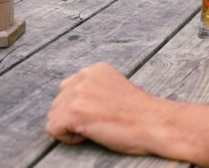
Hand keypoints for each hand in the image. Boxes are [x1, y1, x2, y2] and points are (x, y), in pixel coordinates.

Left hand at [46, 62, 163, 154]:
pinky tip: (87, 136)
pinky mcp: (74, 111)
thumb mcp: (116, 89)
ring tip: (94, 130)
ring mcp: (78, 93)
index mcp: (95, 69)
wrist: (155, 123)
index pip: (69, 88)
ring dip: (70, 127)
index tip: (98, 116)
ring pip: (54, 116)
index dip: (80, 107)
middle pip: (58, 102)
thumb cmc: (140, 114)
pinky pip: (53, 128)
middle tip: (96, 124)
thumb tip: (75, 102)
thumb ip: (95, 89)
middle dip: (72, 117)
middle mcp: (84, 76)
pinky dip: (67, 138)